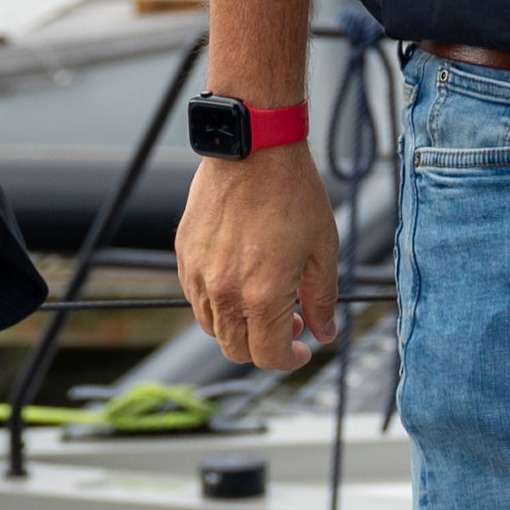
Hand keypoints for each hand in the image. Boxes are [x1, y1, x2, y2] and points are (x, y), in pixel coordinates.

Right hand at [172, 147, 340, 372]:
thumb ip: (321, 298)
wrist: (253, 148)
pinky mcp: (184, 254)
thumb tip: (324, 333)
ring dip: (239, 327)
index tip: (302, 350)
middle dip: (265, 348)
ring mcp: (198, 273)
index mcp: (261, 295)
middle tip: (290, 323)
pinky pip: (197, 297)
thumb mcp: (322, 248)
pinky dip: (218, 303)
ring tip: (266, 300)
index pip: (267, 355)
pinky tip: (241, 279)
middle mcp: (224, 291)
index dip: (288, 360)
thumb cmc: (293, 192)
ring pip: (212, 327)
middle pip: (236, 350)